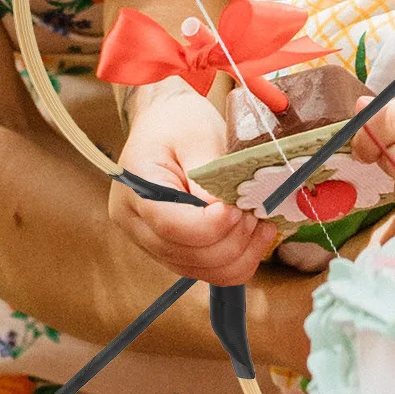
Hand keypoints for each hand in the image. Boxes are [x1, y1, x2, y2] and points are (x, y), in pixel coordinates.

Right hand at [108, 79, 278, 285]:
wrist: (165, 122)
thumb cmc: (179, 122)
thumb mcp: (196, 134)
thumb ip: (207, 173)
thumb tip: (224, 211)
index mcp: (135, 189)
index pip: (170, 225)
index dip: (210, 226)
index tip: (237, 209)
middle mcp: (136, 225)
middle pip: (186, 254)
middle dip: (231, 238)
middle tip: (255, 211)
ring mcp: (153, 243)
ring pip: (201, 271)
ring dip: (239, 253)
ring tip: (259, 222)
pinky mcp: (174, 251)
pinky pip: (207, 271)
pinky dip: (237, 260)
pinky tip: (256, 235)